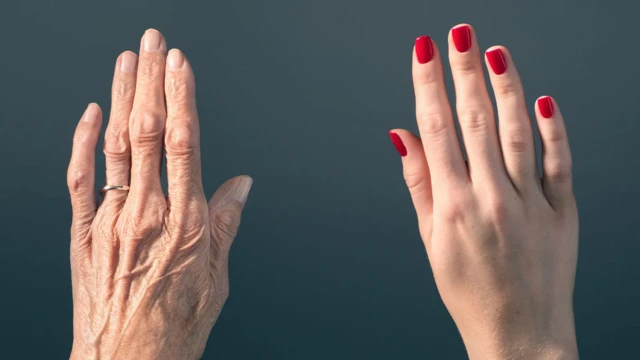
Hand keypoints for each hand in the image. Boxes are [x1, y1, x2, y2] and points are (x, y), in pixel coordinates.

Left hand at [67, 29, 252, 359]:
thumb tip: (241, 183)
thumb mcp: (217, 279)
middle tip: (154, 43)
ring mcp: (112, 221)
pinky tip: (91, 113)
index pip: (185, 144)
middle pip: (148, 133)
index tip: (181, 65)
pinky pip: (80, 179)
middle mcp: (148, 214)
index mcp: (187, 224)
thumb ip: (226, 224)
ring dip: (121, 98)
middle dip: (151, 82)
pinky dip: (83, 142)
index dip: (181, 98)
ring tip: (127, 61)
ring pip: (115, 146)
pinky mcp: (84, 233)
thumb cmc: (174, 327)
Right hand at [389, 24, 577, 358]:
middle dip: (464, 71)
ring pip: (518, 133)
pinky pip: (559, 163)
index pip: (436, 131)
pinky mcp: (563, 213)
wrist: (520, 335)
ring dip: (506, 88)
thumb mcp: (431, 241)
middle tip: (459, 33)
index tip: (422, 51)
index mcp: (453, 207)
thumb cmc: (468, 291)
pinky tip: (543, 100)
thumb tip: (402, 136)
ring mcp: (531, 205)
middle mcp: (491, 200)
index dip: (427, 85)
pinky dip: (554, 130)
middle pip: (475, 122)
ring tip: (495, 52)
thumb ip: (420, 183)